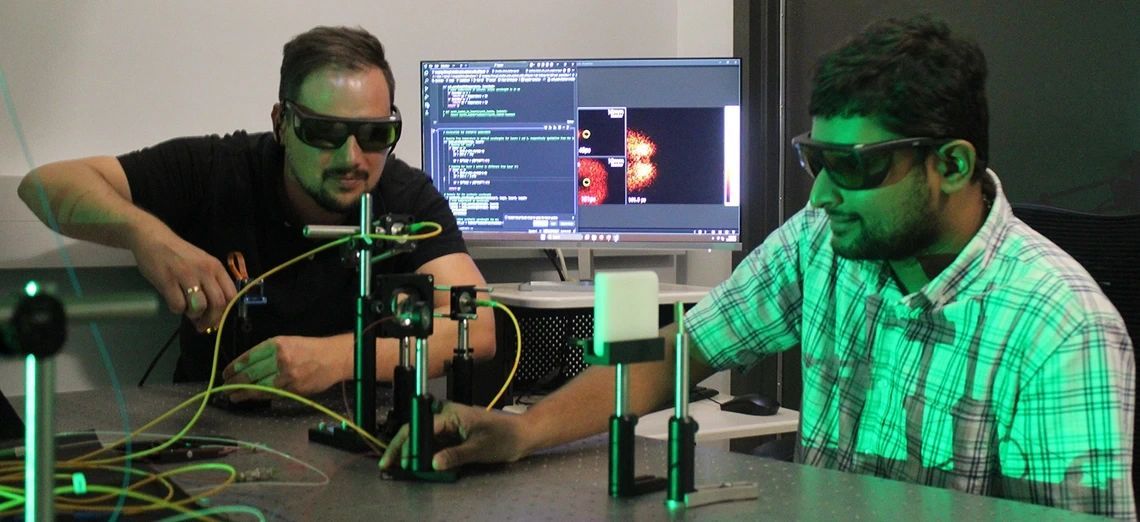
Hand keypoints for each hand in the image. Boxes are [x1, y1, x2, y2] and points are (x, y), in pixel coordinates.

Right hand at [131, 227, 235, 331]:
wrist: (153, 238)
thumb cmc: (179, 254)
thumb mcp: (201, 263)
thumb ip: (209, 284)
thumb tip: (212, 313)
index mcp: (216, 267)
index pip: (231, 294)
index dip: (226, 312)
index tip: (217, 321)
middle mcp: (205, 270)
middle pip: (218, 303)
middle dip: (211, 319)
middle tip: (202, 325)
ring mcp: (186, 275)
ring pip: (199, 306)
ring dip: (194, 315)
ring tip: (187, 311)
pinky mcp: (167, 280)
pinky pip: (178, 305)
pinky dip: (177, 310)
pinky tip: (174, 303)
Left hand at [222, 335, 346, 401]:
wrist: (334, 358)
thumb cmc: (310, 349)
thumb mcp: (288, 342)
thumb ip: (268, 353)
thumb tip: (247, 366)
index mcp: (277, 344)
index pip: (249, 357)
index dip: (234, 367)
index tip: (226, 373)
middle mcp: (280, 359)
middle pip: (250, 373)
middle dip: (234, 382)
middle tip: (225, 386)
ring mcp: (287, 376)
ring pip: (258, 387)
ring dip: (242, 393)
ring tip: (233, 395)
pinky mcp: (293, 389)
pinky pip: (271, 394)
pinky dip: (258, 396)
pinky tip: (249, 397)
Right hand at [379, 402, 529, 471]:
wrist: (521, 434)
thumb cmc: (504, 437)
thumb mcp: (479, 449)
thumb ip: (455, 455)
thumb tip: (434, 463)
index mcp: (451, 414)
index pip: (420, 427)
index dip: (405, 444)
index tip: (396, 460)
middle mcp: (445, 416)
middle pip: (416, 430)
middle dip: (402, 448)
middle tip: (390, 466)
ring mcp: (448, 425)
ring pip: (422, 438)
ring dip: (412, 452)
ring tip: (400, 467)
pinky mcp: (452, 434)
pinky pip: (433, 444)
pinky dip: (424, 455)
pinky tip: (418, 466)